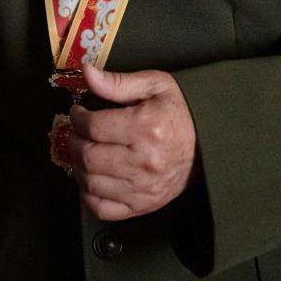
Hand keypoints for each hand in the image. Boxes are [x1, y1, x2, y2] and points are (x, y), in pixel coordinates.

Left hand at [69, 63, 201, 220]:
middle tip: (77, 132)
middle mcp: (144, 161)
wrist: (206, 144)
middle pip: (89, 156)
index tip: (78, 113)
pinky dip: (88, 194)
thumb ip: (117, 81)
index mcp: (145, 128)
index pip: (94, 127)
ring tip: (83, 151)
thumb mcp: (153, 85)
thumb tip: (88, 72)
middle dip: (74, 141)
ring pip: (91, 183)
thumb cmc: (179, 112)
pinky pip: (103, 208)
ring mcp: (143, 188)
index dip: (78, 118)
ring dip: (78, 166)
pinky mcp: (143, 205)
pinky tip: (91, 177)